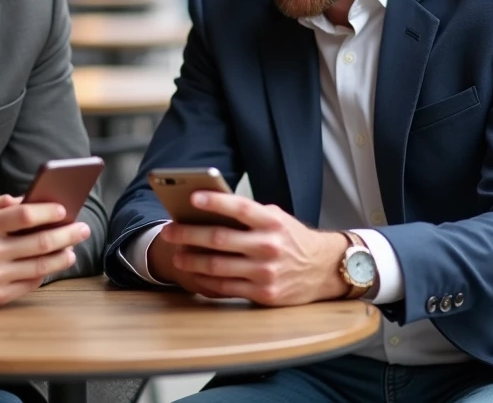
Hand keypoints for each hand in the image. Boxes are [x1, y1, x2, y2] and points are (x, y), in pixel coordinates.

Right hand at [0, 195, 89, 307]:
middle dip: (67, 234)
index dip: (50, 211)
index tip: (65, 209)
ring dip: (62, 256)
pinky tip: (52, 264)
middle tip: (83, 228)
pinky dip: (45, 274)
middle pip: (40, 242)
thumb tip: (31, 200)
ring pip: (40, 267)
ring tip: (72, 248)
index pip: (25, 216)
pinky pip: (29, 285)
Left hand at [155, 192, 349, 305]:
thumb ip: (249, 216)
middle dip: (188, 235)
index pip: (238, 208)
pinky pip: (226, 288)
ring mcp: (265, 272)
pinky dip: (205, 281)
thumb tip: (208, 209)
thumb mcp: (277, 219)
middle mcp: (269, 246)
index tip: (192, 198)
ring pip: (217, 266)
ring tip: (177, 256)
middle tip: (169, 231)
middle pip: (219, 239)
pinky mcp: (263, 294)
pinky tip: (194, 275)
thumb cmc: (292, 239)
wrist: (324, 270)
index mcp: (272, 222)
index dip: (214, 202)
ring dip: (191, 261)